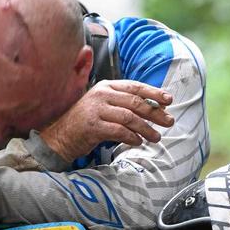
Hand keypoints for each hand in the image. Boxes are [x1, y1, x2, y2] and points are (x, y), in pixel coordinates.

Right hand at [41, 80, 173, 161]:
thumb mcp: (103, 106)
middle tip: (169, 122)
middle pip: (135, 102)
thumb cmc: (85, 122)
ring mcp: (96, 110)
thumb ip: (123, 103)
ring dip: (146, 128)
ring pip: (129, 117)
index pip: (134, 86)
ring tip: (155, 137)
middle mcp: (101, 95)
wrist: (60, 137)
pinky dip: (131, 137)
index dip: (154, 93)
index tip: (169, 100)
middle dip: (155, 113)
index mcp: (106, 87)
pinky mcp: (93, 126)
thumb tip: (153, 107)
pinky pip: (119, 131)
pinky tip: (138, 142)